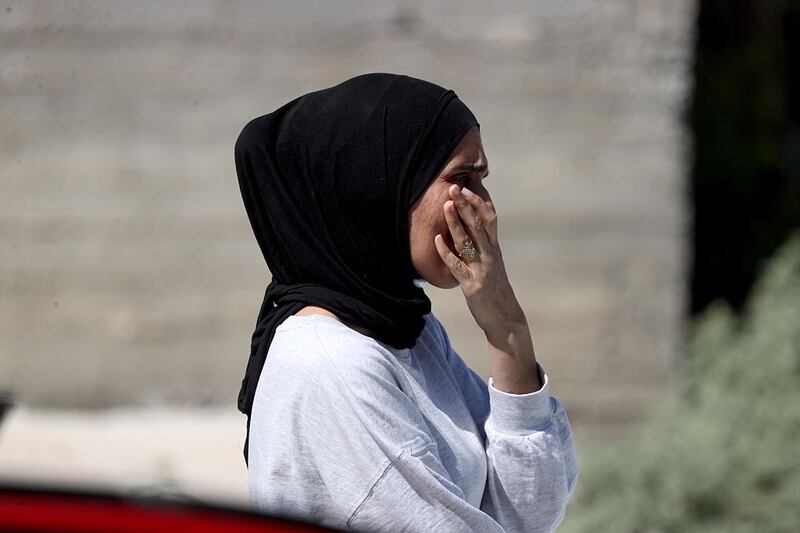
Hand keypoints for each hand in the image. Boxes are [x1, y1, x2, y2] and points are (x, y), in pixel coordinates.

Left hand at [433, 185, 525, 339]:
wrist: (506, 318)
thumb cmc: (496, 290)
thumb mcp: (492, 265)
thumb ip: (484, 248)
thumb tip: (471, 230)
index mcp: (494, 249)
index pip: (489, 219)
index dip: (478, 203)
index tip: (467, 187)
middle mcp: (490, 256)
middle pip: (478, 225)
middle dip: (465, 205)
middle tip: (454, 187)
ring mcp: (481, 269)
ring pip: (468, 241)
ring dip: (455, 222)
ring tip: (446, 206)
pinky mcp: (472, 285)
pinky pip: (457, 266)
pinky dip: (446, 252)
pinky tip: (437, 240)